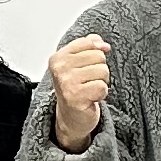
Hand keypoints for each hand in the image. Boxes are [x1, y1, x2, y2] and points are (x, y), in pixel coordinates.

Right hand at [49, 33, 111, 151]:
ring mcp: (66, 82)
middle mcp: (59, 68)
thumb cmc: (75, 89)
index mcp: (58, 57)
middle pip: (99, 57)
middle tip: (88, 82)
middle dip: (99, 71)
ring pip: (102, 71)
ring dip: (101, 83)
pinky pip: (102, 87)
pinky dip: (101, 94)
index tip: (87, 67)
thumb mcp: (78, 63)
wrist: (70, 117)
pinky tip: (90, 98)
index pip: (89, 43)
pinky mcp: (76, 96)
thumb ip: (89, 46)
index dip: (95, 55)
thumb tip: (102, 44)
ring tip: (89, 90)